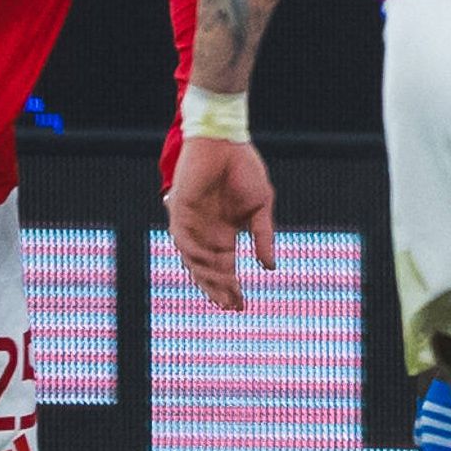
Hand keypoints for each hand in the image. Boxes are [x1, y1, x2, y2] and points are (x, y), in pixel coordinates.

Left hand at [166, 134, 276, 308]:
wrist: (225, 142)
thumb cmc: (243, 169)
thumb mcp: (260, 207)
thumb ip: (263, 236)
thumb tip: (269, 267)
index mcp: (223, 233)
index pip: (225, 268)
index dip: (232, 287)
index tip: (242, 306)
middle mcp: (205, 234)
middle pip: (207, 271)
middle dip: (218, 290)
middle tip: (231, 307)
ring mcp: (191, 225)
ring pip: (194, 261)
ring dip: (208, 277)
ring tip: (225, 289)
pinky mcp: (180, 212)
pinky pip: (184, 240)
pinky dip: (196, 254)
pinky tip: (213, 263)